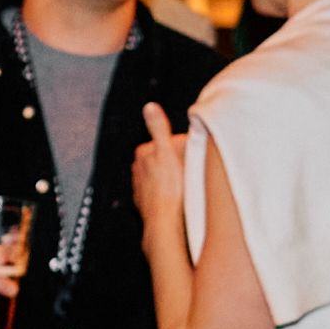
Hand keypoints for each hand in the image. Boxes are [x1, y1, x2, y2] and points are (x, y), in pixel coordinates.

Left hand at [130, 107, 187, 240]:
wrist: (164, 222)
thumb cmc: (168, 188)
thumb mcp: (166, 152)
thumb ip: (158, 128)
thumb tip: (150, 107)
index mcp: (143, 153)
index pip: (169, 143)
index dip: (184, 150)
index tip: (191, 159)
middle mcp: (138, 169)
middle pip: (165, 159)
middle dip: (178, 164)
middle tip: (189, 175)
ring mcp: (141, 186)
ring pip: (163, 176)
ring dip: (174, 179)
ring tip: (184, 188)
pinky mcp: (146, 202)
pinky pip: (161, 192)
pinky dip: (168, 194)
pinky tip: (177, 199)